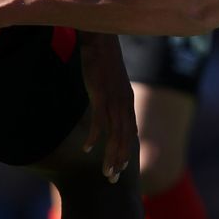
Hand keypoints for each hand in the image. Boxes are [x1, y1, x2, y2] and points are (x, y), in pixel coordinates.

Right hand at [78, 33, 136, 181]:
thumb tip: (108, 110)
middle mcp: (124, 103)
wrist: (100, 38)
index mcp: (127, 101)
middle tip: (112, 180)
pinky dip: (95, 137)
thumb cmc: (103, 59)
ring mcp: (113, 100)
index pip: (130, 132)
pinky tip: (89, 149)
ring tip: (105, 172)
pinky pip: (99, 121)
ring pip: (115, 135)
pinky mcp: (101, 94)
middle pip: (125, 139)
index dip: (127, 151)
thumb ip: (112, 98)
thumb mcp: (111, 82)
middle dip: (120, 161)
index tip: (123, 168)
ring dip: (111, 155)